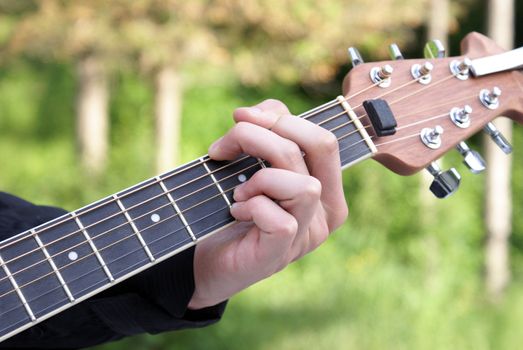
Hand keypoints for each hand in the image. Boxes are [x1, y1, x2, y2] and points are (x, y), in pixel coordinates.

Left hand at [187, 99, 347, 308]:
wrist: (208, 258)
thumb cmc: (234, 207)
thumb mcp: (252, 163)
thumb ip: (266, 133)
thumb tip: (259, 112)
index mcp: (325, 186)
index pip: (324, 140)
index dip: (281, 118)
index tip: (240, 117)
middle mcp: (326, 212)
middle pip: (318, 150)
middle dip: (264, 135)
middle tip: (226, 146)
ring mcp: (307, 236)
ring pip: (305, 186)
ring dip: (260, 178)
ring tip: (237, 191)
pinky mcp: (282, 254)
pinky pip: (281, 221)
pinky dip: (252, 207)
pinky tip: (235, 211)